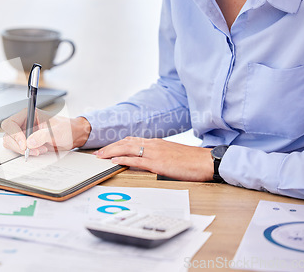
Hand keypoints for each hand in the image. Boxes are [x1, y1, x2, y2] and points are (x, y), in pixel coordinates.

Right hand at [1, 109, 90, 155]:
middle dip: (18, 145)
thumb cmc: (66, 129)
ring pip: (11, 143)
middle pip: (8, 134)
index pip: (11, 123)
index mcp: (30, 114)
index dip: (14, 134)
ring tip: (39, 150)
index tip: (24, 144)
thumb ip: (43, 136)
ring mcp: (24, 132)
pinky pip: (18, 148)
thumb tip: (29, 142)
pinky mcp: (26, 141)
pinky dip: (26, 153)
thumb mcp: (56, 132)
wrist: (71, 136)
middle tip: (30, 150)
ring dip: (23, 150)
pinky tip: (39, 151)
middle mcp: (24, 122)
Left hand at [95, 137, 213, 181]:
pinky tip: (115, 161)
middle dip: (109, 147)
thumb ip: (158, 155)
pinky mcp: (158, 163)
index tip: (107, 148)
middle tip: (97, 153)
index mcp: (156, 142)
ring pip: (127, 148)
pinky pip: (137, 159)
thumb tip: (148, 160)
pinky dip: (123, 159)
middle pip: (125, 142)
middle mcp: (153, 144)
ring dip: (111, 151)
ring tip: (100, 156)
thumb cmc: (191, 160)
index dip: (117, 144)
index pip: (131, 140)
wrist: (206, 161)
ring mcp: (155, 152)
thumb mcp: (172, 154)